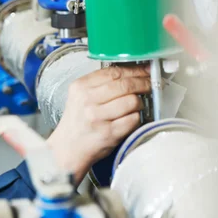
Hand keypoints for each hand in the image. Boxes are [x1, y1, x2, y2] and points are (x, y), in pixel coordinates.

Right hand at [46, 65, 150, 182]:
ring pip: (132, 101)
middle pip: (125, 85)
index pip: (113, 72)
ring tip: (136, 106)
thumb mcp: (80, 97)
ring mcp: (98, 117)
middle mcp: (87, 100)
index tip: (145, 70)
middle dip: (143, 83)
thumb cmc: (77, 122)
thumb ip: (100, 84)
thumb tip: (132, 72)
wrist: (68, 148)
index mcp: (80, 87)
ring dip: (139, 103)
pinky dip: (136, 118)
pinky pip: (133, 119)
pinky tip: (131, 118)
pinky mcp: (109, 133)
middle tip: (150, 85)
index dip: (134, 70)